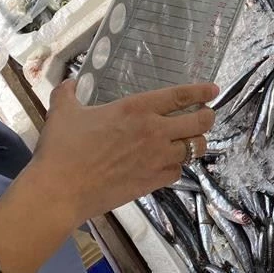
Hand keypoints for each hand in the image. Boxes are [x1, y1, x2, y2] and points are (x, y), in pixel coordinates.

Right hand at [0, 81, 216, 272]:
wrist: (60, 191)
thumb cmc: (62, 149)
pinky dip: (179, 166)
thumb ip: (68, 93)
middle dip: (208, 118)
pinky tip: (172, 164)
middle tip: (206, 116)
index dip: (201, 92)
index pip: (180, 96)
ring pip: (195, 148)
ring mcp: (157, 158)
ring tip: (193, 140)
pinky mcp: (154, 182)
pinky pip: (179, 171)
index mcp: (137, 108)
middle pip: (200, 122)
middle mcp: (154, 131)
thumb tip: (68, 82)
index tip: (214, 90)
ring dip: (197, 143)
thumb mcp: (63, 112)